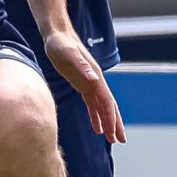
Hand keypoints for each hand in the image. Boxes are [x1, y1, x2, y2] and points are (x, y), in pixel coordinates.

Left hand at [43, 29, 125, 143]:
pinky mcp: (81, 84)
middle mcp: (96, 81)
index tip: (114, 133)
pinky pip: (91, 104)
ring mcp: (89, 83)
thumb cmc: (61, 43)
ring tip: (112, 139)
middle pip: (109, 106)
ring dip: (107, 122)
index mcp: (95, 76)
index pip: (106, 101)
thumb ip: (82, 66)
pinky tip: (97, 128)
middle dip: (115, 123)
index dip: (110, 117)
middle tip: (120, 141)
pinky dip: (95, 116)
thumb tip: (95, 78)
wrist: (56, 35)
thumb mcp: (69, 54)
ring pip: (102, 107)